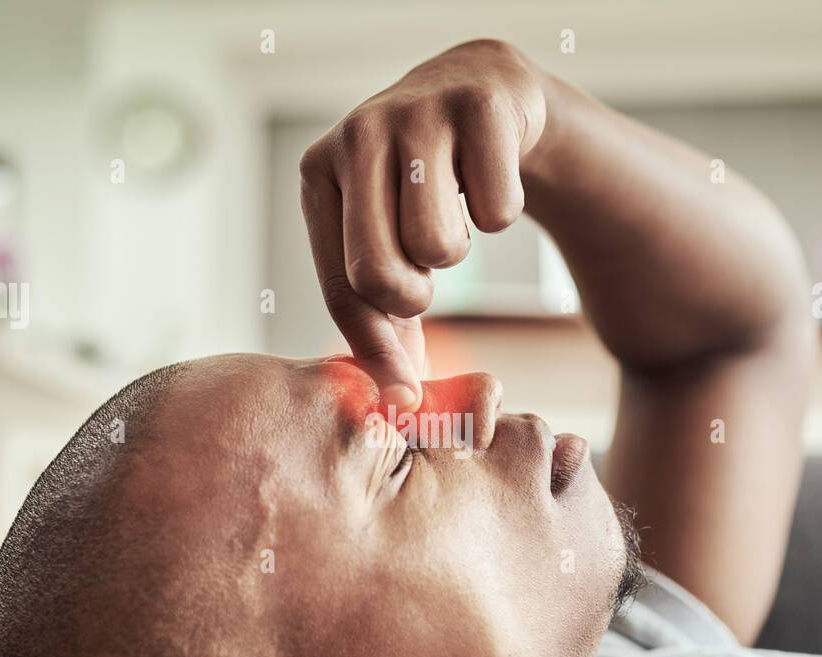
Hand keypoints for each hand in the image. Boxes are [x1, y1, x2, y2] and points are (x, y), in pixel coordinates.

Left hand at [298, 39, 546, 410]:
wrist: (484, 91)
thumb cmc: (424, 187)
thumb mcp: (386, 241)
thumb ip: (381, 317)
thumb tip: (400, 400)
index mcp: (320, 174)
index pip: (340, 287)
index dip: (377, 351)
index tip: (406, 394)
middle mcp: (357, 135)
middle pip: (377, 272)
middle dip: (413, 298)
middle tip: (427, 277)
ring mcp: (417, 113)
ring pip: (438, 246)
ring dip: (457, 251)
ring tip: (452, 215)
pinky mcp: (480, 106)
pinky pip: (497, 213)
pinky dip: (501, 211)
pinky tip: (487, 176)